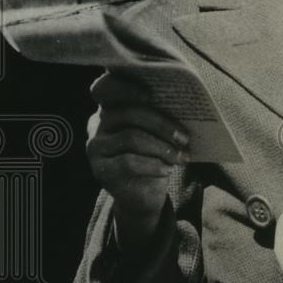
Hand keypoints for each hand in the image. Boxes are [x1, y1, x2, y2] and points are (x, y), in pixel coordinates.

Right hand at [86, 72, 189, 252]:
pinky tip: (167, 169)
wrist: (143, 194)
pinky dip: (153, 165)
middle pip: (128, 112)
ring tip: (181, 157)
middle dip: (161, 124)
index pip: (105, 88)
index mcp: (111, 106)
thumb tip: (185, 104)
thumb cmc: (154, 154)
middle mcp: (98, 124)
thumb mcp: (157, 132)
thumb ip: (161, 113)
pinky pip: (129, 162)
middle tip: (184, 137)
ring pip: (131, 138)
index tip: (150, 94)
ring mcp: (96, 147)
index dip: (124, 87)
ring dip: (162, 147)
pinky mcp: (102, 170)